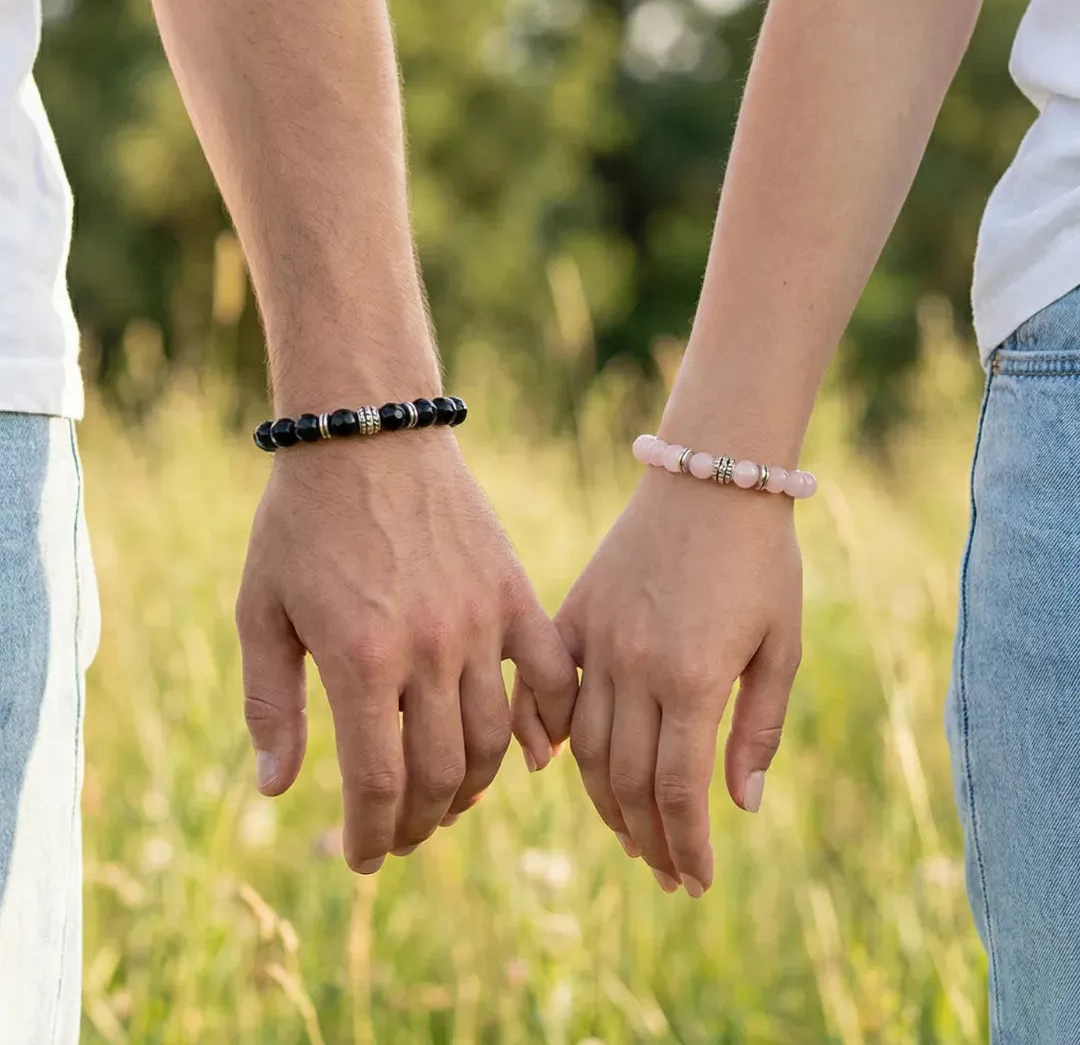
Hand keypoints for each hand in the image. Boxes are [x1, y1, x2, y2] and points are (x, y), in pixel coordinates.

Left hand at [235, 431, 576, 871]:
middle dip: (419, 822)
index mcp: (361, 659)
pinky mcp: (515, 593)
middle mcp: (429, 649)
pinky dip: (549, 723)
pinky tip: (533, 754)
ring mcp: (481, 621)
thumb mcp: (262, 610)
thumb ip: (271, 703)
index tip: (363, 857)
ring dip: (472, 787)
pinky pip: (551, 675)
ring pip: (495, 739)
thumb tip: (278, 789)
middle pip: (441, 774)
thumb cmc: (301, 522)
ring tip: (449, 800)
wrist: (368, 433)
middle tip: (402, 835)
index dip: (372, 834)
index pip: (379, 783)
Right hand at [556, 467, 801, 896]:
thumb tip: (741, 807)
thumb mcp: (781, 645)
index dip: (686, 847)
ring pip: (584, 748)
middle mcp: (636, 666)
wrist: (711, 477)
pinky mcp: (572, 614)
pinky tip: (555, 767)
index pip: (677, 791)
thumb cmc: (761, 560)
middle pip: (627, 782)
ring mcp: (597, 640)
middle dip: (649, 840)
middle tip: (668, 873)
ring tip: (631, 835)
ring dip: (606, 803)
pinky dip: (545, 733)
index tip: (696, 882)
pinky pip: (546, 687)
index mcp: (694, 677)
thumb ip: (760, 728)